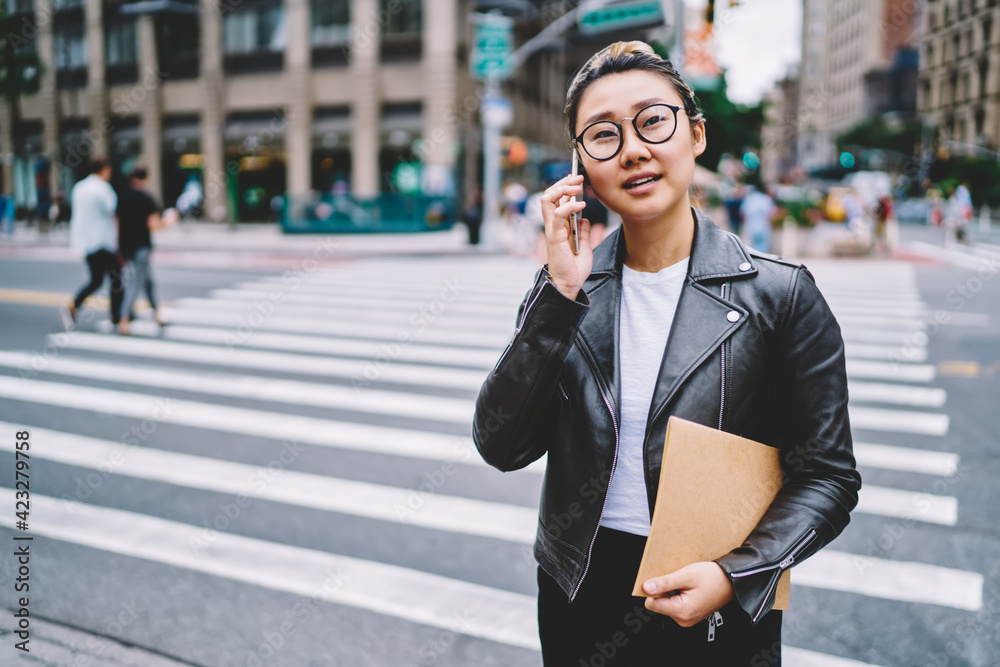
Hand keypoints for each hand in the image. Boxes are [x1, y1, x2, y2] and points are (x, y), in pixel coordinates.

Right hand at [540, 174, 591, 299]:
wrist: (570, 284)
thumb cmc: (574, 268)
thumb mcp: (584, 245)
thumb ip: (582, 231)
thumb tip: (584, 218)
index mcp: (558, 226)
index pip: (555, 199)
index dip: (564, 186)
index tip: (576, 179)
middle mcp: (552, 225)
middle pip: (549, 195)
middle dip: (563, 183)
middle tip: (578, 178)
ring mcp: (552, 229)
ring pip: (548, 200)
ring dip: (562, 189)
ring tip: (577, 187)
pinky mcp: (555, 236)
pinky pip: (558, 214)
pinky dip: (569, 206)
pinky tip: (581, 205)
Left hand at [642, 562, 733, 627]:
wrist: (732, 581)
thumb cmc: (713, 577)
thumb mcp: (686, 575)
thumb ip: (664, 583)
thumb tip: (646, 588)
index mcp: (682, 612)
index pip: (651, 604)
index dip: (653, 589)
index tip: (660, 580)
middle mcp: (684, 619)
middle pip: (659, 603)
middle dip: (664, 590)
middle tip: (678, 579)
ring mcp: (688, 618)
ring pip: (667, 603)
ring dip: (672, 591)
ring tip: (685, 582)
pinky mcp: (690, 614)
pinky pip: (675, 604)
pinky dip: (678, 594)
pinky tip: (688, 586)